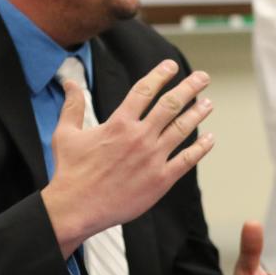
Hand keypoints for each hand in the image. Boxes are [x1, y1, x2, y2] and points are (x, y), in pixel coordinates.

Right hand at [41, 59, 214, 256]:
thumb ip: (73, 106)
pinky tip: (209, 139)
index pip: (145, 90)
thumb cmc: (70, 171)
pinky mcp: (160, 180)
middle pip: (170, 104)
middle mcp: (139, 137)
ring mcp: (152, 158)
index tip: (171, 66)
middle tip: (203, 77)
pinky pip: (186, 160)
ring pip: (181, 129)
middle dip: (189, 88)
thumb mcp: (65, 133)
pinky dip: (200, 148)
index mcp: (119, 123)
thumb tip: (69, 83)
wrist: (76, 208)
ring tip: (208, 104)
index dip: (160, 75)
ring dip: (197, 113)